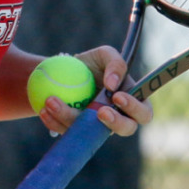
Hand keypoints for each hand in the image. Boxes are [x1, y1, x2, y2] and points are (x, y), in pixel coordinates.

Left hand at [37, 44, 152, 136]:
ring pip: (90, 134)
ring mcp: (96, 129)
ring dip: (70, 118)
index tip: (116, 96)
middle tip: (98, 111)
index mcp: (130, 102)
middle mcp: (117, 119)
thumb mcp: (103, 55)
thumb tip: (113, 84)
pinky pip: (67, 133)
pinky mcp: (76, 134)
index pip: (144, 112)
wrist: (62, 73)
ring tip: (52, 101)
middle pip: (126, 130)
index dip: (134, 108)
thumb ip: (115, 63)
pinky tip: (44, 108)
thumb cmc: (91, 64)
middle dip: (115, 123)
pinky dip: (53, 121)